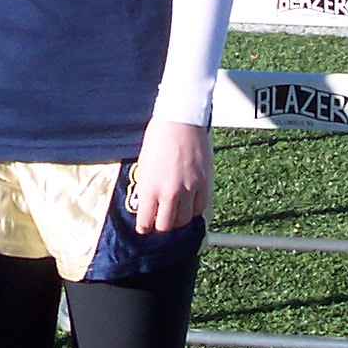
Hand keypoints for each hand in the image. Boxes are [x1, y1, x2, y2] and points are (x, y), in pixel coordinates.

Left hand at [128, 118, 210, 234]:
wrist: (180, 120)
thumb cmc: (158, 137)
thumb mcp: (143, 163)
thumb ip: (145, 186)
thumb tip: (145, 202)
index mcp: (150, 187)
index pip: (146, 221)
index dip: (143, 228)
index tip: (144, 228)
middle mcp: (169, 192)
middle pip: (166, 226)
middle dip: (160, 227)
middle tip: (159, 223)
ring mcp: (189, 189)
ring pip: (185, 220)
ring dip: (178, 220)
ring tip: (174, 214)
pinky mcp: (204, 183)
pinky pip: (200, 207)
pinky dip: (194, 211)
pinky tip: (189, 206)